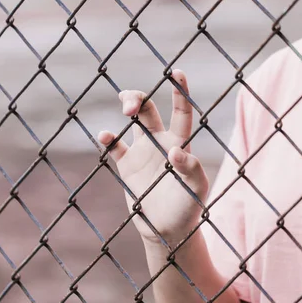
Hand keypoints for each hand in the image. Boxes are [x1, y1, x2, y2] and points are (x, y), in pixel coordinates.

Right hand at [98, 70, 208, 246]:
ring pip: (133, 121)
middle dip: (138, 100)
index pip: (182, 112)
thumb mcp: (196, 189)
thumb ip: (190, 169)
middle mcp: (160, 142)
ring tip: (125, 110)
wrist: (168, 230)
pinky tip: (105, 136)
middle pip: (149, 109)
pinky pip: (115, 147)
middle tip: (130, 106)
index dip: (180, 92)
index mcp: (180, 143)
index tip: (177, 72)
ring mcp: (143, 153)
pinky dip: (108, 139)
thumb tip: (174, 151)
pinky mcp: (127, 166)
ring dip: (127, 108)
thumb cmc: (188, 208)